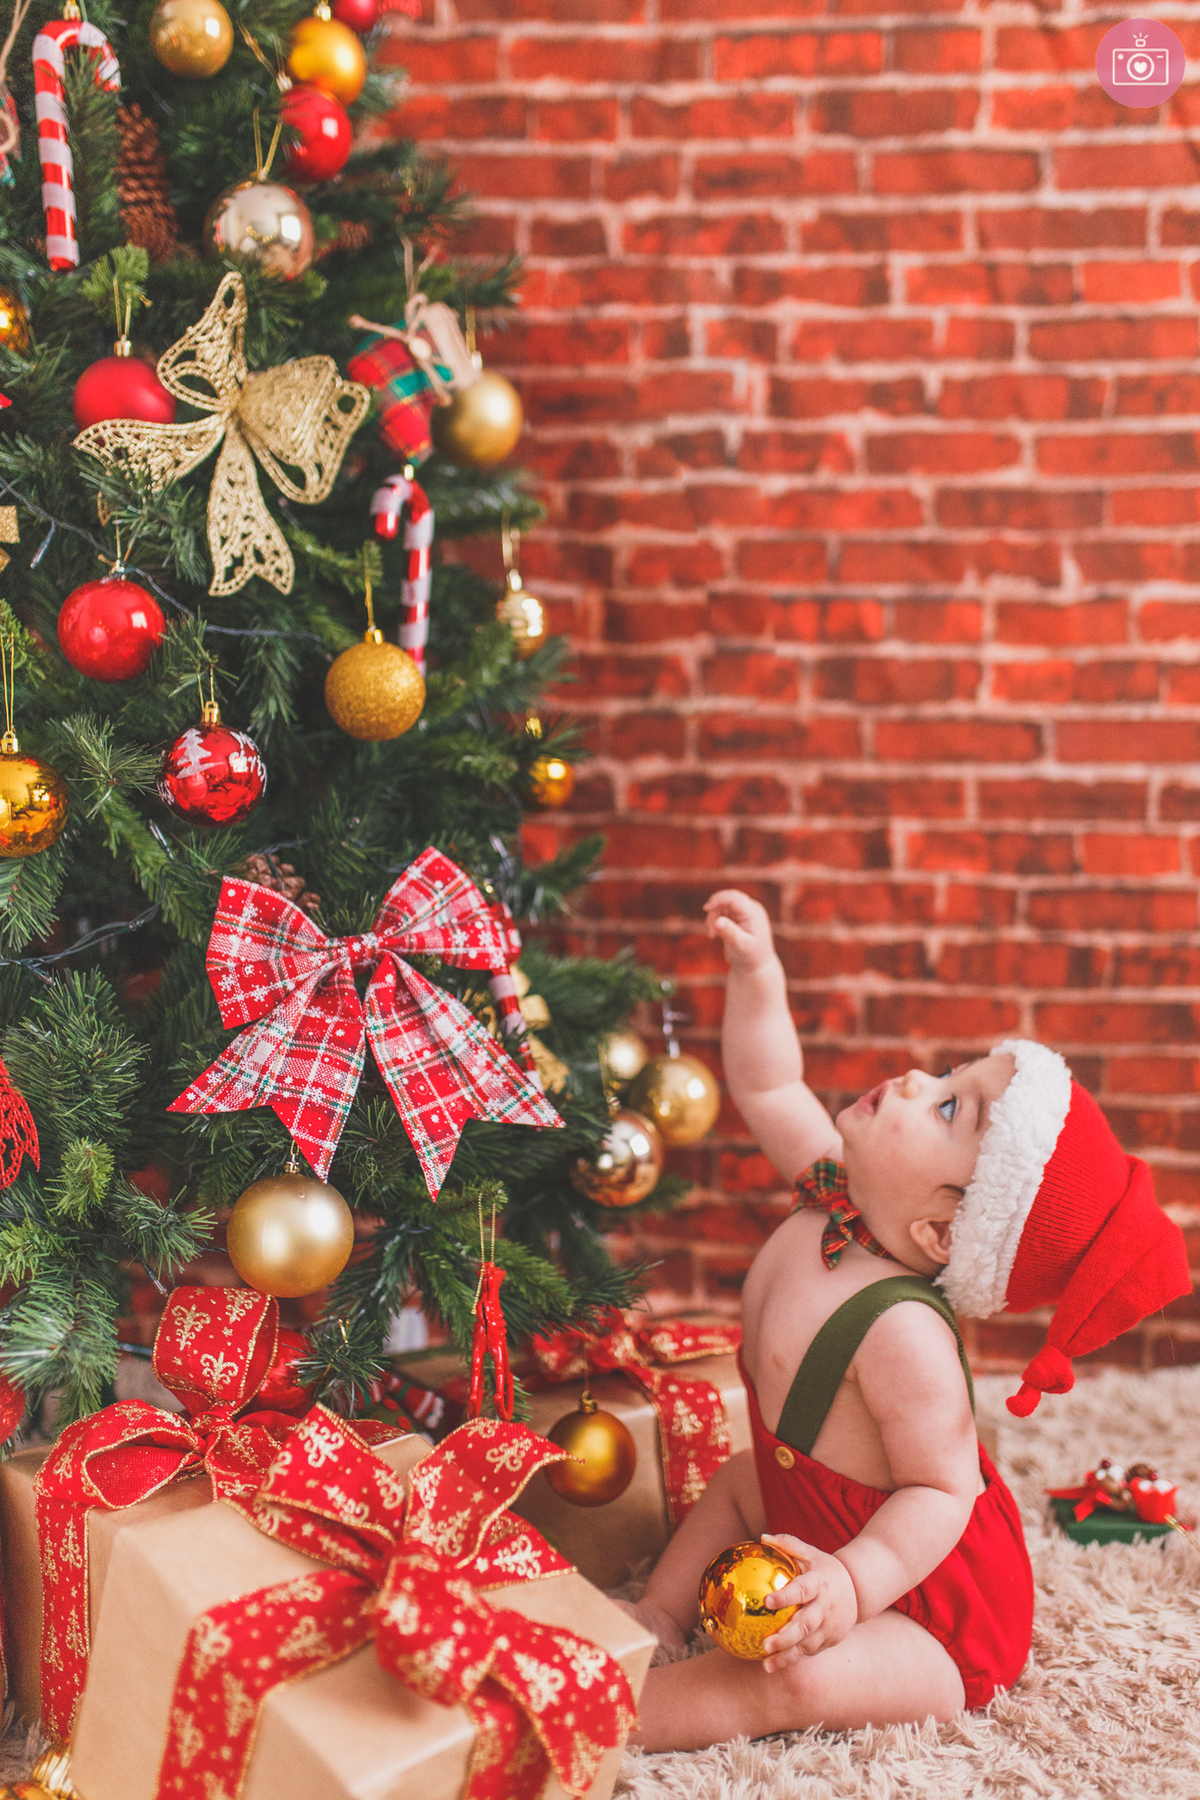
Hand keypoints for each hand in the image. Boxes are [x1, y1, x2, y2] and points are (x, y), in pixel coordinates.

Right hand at [704, 890, 774, 973]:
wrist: (756, 966)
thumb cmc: (751, 957)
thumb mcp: (740, 946)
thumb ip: (730, 933)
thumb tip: (717, 921)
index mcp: (754, 912)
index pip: (735, 898)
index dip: (719, 899)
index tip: (706, 908)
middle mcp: (750, 908)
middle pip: (726, 899)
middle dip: (715, 912)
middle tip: (711, 931)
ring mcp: (743, 911)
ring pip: (721, 905)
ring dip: (713, 918)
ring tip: (712, 935)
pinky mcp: (737, 916)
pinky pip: (721, 911)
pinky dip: (715, 921)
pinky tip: (714, 934)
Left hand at [760, 1534, 858, 1669]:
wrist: (859, 1590)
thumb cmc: (825, 1569)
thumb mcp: (811, 1553)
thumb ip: (788, 1544)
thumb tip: (761, 1537)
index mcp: (819, 1583)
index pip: (802, 1590)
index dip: (786, 1596)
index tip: (767, 1602)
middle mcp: (825, 1607)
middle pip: (806, 1624)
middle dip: (786, 1637)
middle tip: (765, 1644)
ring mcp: (829, 1626)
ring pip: (808, 1644)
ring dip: (787, 1655)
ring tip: (767, 1665)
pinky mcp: (830, 1639)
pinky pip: (810, 1650)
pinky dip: (794, 1658)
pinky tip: (774, 1664)